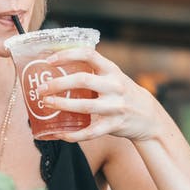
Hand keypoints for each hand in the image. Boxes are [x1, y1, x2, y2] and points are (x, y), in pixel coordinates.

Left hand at [36, 47, 166, 142]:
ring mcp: (116, 106)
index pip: (88, 54)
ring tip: (46, 104)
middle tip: (41, 89)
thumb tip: (57, 65)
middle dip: (58, 84)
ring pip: (85, 106)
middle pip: (83, 81)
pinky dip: (74, 134)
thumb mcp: (112, 76)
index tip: (49, 60)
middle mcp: (115, 86)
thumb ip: (92, 70)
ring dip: (62, 105)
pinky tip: (61, 133)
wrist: (149, 116)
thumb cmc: (121, 92)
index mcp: (111, 70)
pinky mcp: (115, 125)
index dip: (67, 55)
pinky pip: (91, 132)